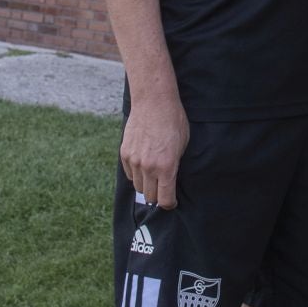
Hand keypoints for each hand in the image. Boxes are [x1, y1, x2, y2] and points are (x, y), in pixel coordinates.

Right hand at [120, 95, 189, 209]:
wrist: (153, 102)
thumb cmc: (173, 121)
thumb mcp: (182, 145)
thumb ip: (175, 165)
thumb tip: (171, 180)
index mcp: (166, 167)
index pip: (164, 199)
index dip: (170, 204)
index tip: (172, 201)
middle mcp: (148, 167)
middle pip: (150, 196)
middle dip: (158, 195)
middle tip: (163, 188)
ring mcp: (134, 161)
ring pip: (138, 187)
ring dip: (146, 185)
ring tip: (153, 176)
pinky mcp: (125, 153)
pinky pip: (130, 174)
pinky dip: (136, 174)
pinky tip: (144, 165)